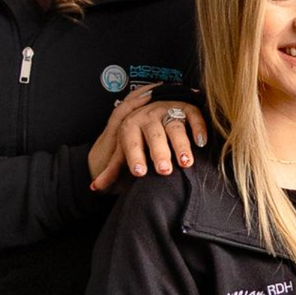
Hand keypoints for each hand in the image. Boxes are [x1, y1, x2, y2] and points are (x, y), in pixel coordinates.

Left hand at [89, 91, 208, 192]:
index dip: (134, 157)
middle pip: (154, 135)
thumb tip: (94, 188)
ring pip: (174, 126)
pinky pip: (193, 114)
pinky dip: (198, 127)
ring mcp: (168, 110)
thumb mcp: (121, 151)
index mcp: (129, 126)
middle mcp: (148, 116)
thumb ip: (111, 169)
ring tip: (185, 162)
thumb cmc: (136, 138)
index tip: (140, 173)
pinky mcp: (186, 107)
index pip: (130, 142)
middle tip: (164, 171)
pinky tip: (201, 142)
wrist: (150, 108)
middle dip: (159, 152)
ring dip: (180, 144)